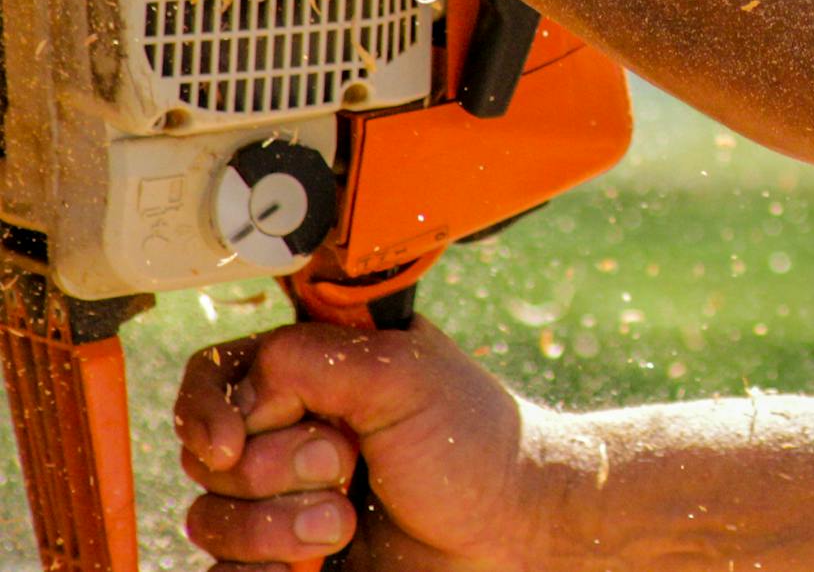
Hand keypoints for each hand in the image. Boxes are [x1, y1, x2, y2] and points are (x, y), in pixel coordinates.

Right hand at [174, 320, 571, 571]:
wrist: (510, 529)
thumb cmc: (473, 445)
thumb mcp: (403, 374)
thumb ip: (310, 359)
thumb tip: (243, 390)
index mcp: (311, 376)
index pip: (213, 378)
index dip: (208, 412)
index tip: (233, 442)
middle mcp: (286, 437)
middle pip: (207, 457)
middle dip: (275, 470)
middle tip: (348, 464)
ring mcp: (281, 504)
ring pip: (208, 520)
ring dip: (278, 527)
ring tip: (347, 522)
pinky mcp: (284, 561)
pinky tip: (314, 563)